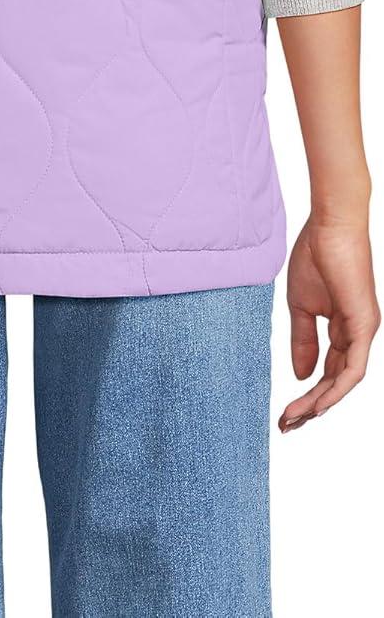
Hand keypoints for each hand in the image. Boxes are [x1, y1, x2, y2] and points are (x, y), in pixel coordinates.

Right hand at [279, 214, 379, 432]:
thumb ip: (303, 340)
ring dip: (321, 403)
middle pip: (336, 383)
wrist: (330, 225)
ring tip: (296, 418)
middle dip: (311, 407)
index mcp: (344, 329)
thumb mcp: (301, 306)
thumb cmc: (316, 256)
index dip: (308, 395)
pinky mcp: (365, 325)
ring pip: (345, 381)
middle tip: (286, 425)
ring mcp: (364, 331)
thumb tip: (300, 376)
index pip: (328, 372)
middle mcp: (358, 335)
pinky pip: (354, 368)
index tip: (284, 412)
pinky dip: (336, 388)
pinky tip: (318, 403)